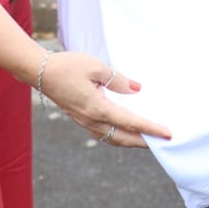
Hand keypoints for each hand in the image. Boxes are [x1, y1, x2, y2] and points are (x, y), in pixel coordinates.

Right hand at [38, 50, 171, 147]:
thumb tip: (137, 89)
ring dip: (131, 140)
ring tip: (147, 137)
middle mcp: (91, 120)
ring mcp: (85, 121)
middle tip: (162, 140)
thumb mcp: (96, 67)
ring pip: (113, 138)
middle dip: (144, 141)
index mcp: (97, 108)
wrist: (40, 72)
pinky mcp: (81, 118)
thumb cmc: (67, 66)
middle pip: (123, 138)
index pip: (130, 122)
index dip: (151, 128)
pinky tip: (125, 129)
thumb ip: (118, 80)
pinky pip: (103, 133)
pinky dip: (118, 135)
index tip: (167, 133)